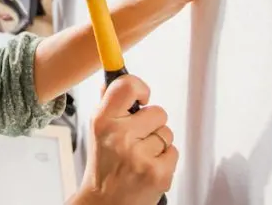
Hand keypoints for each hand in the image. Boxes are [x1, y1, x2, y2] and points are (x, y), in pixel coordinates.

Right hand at [75, 75, 176, 204]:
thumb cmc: (104, 168)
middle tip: (138, 138)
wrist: (104, 204)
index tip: (142, 96)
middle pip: (158, 111)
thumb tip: (113, 78)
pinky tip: (149, 166)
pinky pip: (174, 151)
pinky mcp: (158, 173)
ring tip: (141, 155)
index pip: (127, 86)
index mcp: (103, 122)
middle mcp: (120, 137)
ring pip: (167, 133)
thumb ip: (107, 105)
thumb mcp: (97, 133)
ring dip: (159, 143)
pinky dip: (165, 159)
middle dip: (152, 123)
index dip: (140, 87)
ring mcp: (140, 156)